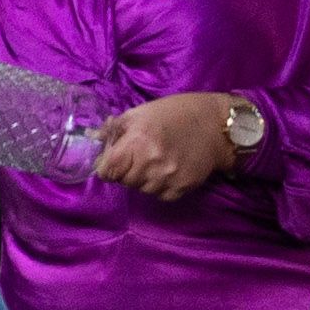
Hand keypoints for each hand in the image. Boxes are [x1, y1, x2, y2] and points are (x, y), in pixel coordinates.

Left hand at [96, 93, 235, 199]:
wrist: (217, 124)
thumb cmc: (175, 114)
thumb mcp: (140, 113)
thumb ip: (114, 129)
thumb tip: (92, 139)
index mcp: (136, 142)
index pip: (106, 171)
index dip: (108, 166)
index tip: (115, 160)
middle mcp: (151, 163)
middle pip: (123, 181)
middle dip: (126, 171)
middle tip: (141, 156)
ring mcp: (168, 177)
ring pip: (141, 190)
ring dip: (144, 180)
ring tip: (157, 161)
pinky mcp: (182, 187)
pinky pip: (160, 196)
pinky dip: (160, 186)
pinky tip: (169, 170)